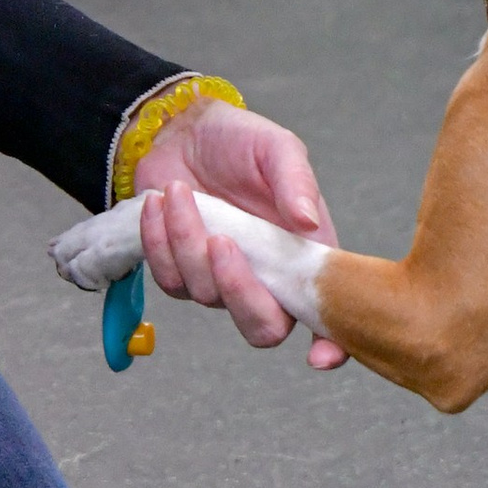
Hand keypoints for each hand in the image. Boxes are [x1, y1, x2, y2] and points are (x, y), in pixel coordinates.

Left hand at [135, 99, 348, 368]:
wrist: (184, 130)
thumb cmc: (241, 141)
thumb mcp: (277, 148)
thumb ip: (295, 181)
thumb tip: (308, 220)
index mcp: (304, 254)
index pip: (324, 313)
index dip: (329, 344)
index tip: (318, 356)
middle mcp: (266, 277)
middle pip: (262, 326)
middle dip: (239, 291)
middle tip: (222, 241)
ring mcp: (221, 279)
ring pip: (206, 295)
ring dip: (187, 243)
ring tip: (180, 192)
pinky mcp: (181, 271)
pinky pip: (169, 278)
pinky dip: (158, 242)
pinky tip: (159, 204)